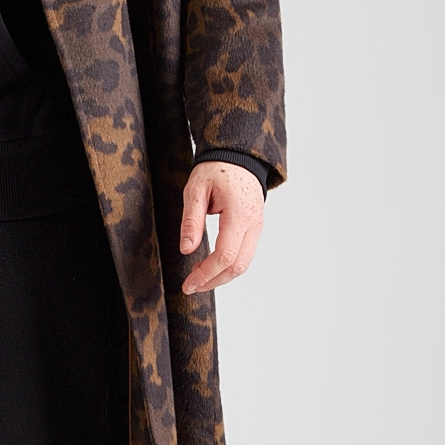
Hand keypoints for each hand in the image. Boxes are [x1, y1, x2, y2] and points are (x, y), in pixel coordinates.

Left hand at [179, 161, 264, 294]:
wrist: (238, 158)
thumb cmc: (216, 170)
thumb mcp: (195, 190)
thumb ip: (191, 220)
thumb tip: (187, 250)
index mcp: (239, 215)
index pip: (225, 255)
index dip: (207, 274)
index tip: (189, 283)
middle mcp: (254, 224)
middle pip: (238, 266)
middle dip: (213, 280)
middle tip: (190, 286)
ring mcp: (257, 227)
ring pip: (243, 263)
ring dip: (221, 276)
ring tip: (197, 278)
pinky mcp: (255, 229)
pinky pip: (244, 254)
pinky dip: (228, 265)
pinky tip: (209, 265)